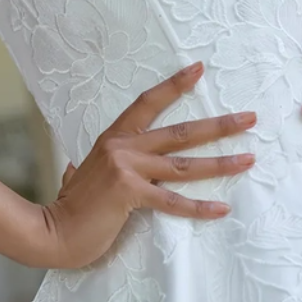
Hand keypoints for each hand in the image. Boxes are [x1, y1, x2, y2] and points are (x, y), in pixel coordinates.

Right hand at [42, 62, 257, 268]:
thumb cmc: (69, 208)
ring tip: (249, 158)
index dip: (174, 85)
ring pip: (184, 164)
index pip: (147, 103)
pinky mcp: (130, 193)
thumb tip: (73, 168)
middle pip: (180, 132)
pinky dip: (199, 207)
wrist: (51, 232)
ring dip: (221, 162)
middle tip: (250, 118)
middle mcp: (122, 148)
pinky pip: (172, 201)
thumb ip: (83, 167)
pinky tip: (222, 208)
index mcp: (113, 139)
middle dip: (219, 125)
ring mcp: (126, 169)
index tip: (199, 70)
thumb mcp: (78, 177)